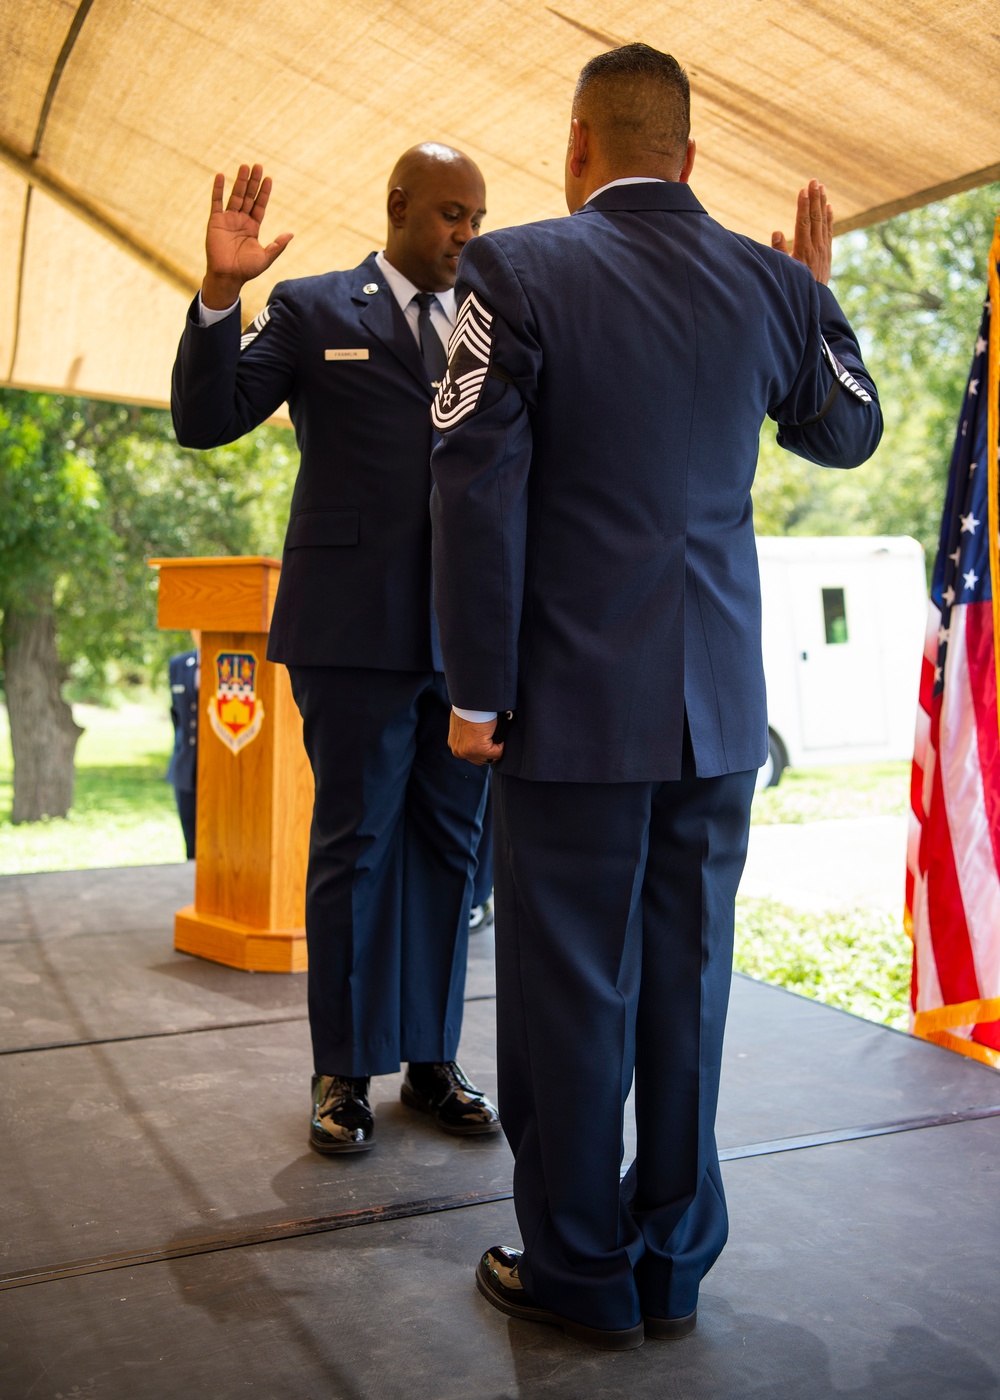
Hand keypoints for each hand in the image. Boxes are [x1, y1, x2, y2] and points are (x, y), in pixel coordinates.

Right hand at [201, 164, 292, 308]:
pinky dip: (217, 189)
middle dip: (253, 182)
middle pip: (248, 196)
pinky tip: (220, 176)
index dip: (264, 192)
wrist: (228, 277)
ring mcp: (228, 219)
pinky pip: (216, 202)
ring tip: (244, 166)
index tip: (269, 179)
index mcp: (253, 227)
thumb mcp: (266, 258)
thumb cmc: (247, 270)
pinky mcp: (215, 221)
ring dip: (239, 181)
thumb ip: (278, 246)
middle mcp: (241, 220)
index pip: (260, 205)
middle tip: (258, 165)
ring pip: (235, 196)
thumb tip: (291, 234)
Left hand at [448, 712, 504, 765]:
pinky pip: (498, 752)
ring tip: (494, 732)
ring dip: (495, 746)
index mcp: (456, 747)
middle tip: (493, 735)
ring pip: (490, 757)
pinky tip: (497, 732)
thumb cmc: (469, 709)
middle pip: (482, 759)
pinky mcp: (479, 748)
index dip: (485, 748)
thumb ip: (467, 737)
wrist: (470, 702)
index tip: (488, 738)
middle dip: (490, 749)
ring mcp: (468, 752)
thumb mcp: (463, 727)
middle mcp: (459, 752)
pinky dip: (502, 743)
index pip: (474, 757)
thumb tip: (477, 739)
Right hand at [772, 179, 832, 284]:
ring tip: (821, 187)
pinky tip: (829, 207)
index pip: (804, 222)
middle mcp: (816, 246)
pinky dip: (829, 218)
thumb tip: (777, 232)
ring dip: (822, 203)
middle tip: (814, 181)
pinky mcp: (827, 252)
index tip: (803, 191)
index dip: (803, 206)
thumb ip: (780, 252)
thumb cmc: (795, 286)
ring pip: (823, 221)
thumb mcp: (784, 270)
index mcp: (804, 249)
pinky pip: (829, 231)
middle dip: (814, 198)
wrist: (814, 302)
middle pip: (815, 217)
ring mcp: (824, 249)